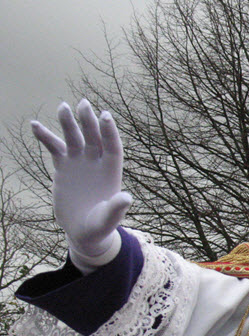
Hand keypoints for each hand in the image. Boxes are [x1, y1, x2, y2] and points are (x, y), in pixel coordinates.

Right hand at [32, 99, 130, 270]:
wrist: (83, 232)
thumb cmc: (99, 227)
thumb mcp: (108, 219)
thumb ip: (116, 208)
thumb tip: (127, 197)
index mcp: (111, 173)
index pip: (112, 147)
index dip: (109, 132)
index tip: (105, 116)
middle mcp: (96, 164)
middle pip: (93, 138)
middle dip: (89, 122)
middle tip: (83, 104)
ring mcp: (79, 163)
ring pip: (74, 138)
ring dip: (68, 123)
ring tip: (63, 107)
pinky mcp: (64, 168)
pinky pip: (55, 148)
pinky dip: (46, 137)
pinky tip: (35, 125)